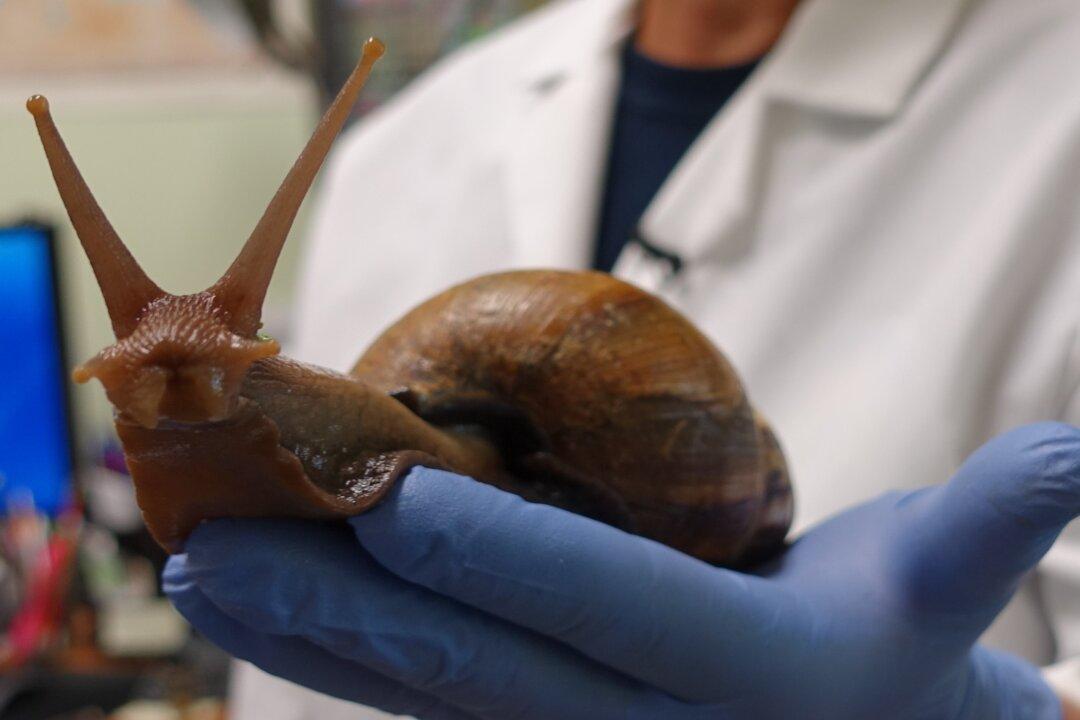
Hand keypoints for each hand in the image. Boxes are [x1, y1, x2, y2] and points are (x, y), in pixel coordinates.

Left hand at [164, 422, 1079, 718]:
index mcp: (739, 679)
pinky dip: (336, 660)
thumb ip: (995, 522)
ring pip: (420, 690)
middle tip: (209, 541)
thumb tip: (1079, 453)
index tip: (384, 496)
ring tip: (199, 574)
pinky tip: (267, 614)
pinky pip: (421, 701)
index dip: (499, 556)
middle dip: (339, 603)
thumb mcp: (947, 587)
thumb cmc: (899, 662)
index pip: (602, 609)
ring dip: (303, 633)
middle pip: (470, 661)